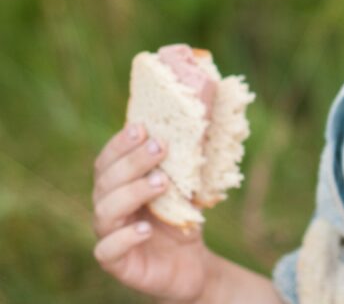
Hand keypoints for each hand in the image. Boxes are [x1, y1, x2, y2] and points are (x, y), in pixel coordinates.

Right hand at [92, 123, 209, 301]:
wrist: (193, 263)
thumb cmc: (184, 218)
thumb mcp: (190, 184)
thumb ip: (189, 156)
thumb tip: (208, 111)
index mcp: (120, 183)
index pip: (109, 158)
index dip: (120, 142)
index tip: (142, 125)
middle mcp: (109, 205)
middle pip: (105, 180)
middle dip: (131, 161)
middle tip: (158, 146)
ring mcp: (110, 234)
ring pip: (105, 210)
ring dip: (132, 192)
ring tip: (161, 183)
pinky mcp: (118, 263)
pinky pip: (108, 250)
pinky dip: (125, 238)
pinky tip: (147, 229)